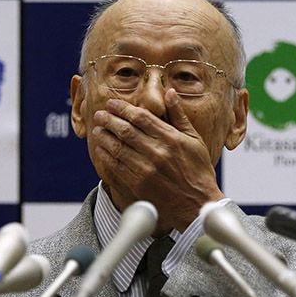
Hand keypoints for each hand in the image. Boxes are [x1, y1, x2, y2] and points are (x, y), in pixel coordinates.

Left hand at [90, 91, 223, 231]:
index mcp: (171, 139)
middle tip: (100, 114)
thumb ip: (179, 116)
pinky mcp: (139, 185)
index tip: (113, 104)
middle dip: (109, 120)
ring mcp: (147, 170)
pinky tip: (101, 150)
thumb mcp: (194, 139)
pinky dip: (106, 157)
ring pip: (118, 148)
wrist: (197, 204)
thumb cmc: (198, 171)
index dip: (124, 108)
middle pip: (126, 130)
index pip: (141, 117)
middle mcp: (158, 153)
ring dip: (105, 137)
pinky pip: (116, 167)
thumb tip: (170, 92)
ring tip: (98, 130)